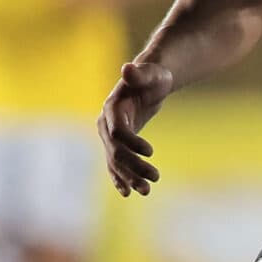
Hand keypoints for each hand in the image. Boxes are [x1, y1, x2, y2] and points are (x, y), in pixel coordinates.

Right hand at [99, 60, 175, 196]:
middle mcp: (106, 124)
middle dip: (134, 166)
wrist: (149, 83)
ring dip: (129, 177)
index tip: (151, 152)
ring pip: (115, 161)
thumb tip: (127, 68)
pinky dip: (121, 178)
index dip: (131, 142)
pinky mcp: (116, 144)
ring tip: (146, 191)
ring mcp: (109, 135)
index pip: (118, 131)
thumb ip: (140, 74)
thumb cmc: (153, 76)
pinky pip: (115, 164)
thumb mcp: (152, 73)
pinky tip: (129, 193)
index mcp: (112, 108)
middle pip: (116, 150)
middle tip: (156, 177)